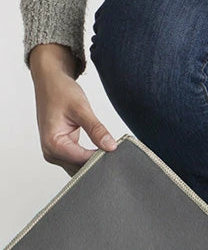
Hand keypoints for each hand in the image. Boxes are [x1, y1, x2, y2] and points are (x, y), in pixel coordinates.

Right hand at [28, 42, 116, 176]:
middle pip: (81, 168)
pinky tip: (101, 148)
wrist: (50, 82)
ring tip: (107, 146)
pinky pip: (78, 161)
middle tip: (114, 148)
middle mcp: (51, 152)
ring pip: (80, 167)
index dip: (101, 157)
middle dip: (98, 160)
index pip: (83, 161)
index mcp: (53, 144)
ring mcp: (55, 154)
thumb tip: (111, 146)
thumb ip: (96, 129)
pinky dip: (90, 157)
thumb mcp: (81, 108)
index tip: (116, 150)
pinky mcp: (61, 151)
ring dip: (94, 160)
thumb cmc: (60, 91)